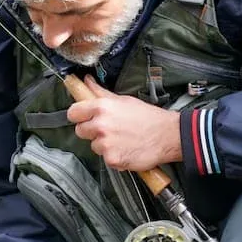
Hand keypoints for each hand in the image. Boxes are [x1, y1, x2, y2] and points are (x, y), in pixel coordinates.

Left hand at [66, 75, 181, 170]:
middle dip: (91, 131)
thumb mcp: (124, 100)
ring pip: (93, 146)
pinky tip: (125, 149)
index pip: (73, 113)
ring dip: (104, 145)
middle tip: (109, 129)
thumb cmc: (148, 118)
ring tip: (121, 139)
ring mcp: (106, 144)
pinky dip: (114, 157)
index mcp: (102, 107)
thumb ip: (101, 93)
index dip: (78, 116)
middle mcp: (101, 125)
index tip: (84, 118)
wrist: (168, 136)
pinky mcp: (112, 159)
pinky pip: (105, 159)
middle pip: (80, 131)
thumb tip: (87, 82)